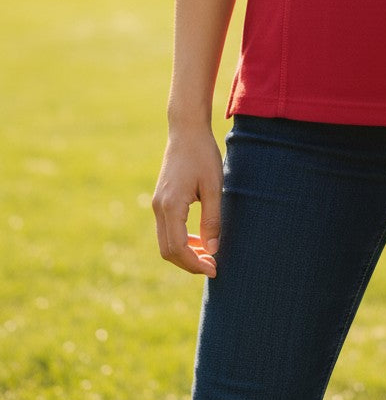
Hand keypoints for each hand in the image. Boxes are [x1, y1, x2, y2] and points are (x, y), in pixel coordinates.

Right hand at [152, 126, 222, 276]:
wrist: (186, 130)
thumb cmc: (203, 155)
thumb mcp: (213, 186)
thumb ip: (212, 219)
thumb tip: (212, 250)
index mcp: (171, 206)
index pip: (178, 248)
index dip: (195, 264)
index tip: (214, 269)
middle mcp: (159, 208)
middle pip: (168, 250)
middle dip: (189, 264)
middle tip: (213, 267)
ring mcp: (157, 204)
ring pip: (165, 242)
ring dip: (185, 253)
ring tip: (208, 256)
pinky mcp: (160, 200)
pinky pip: (167, 230)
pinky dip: (180, 241)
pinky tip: (199, 240)